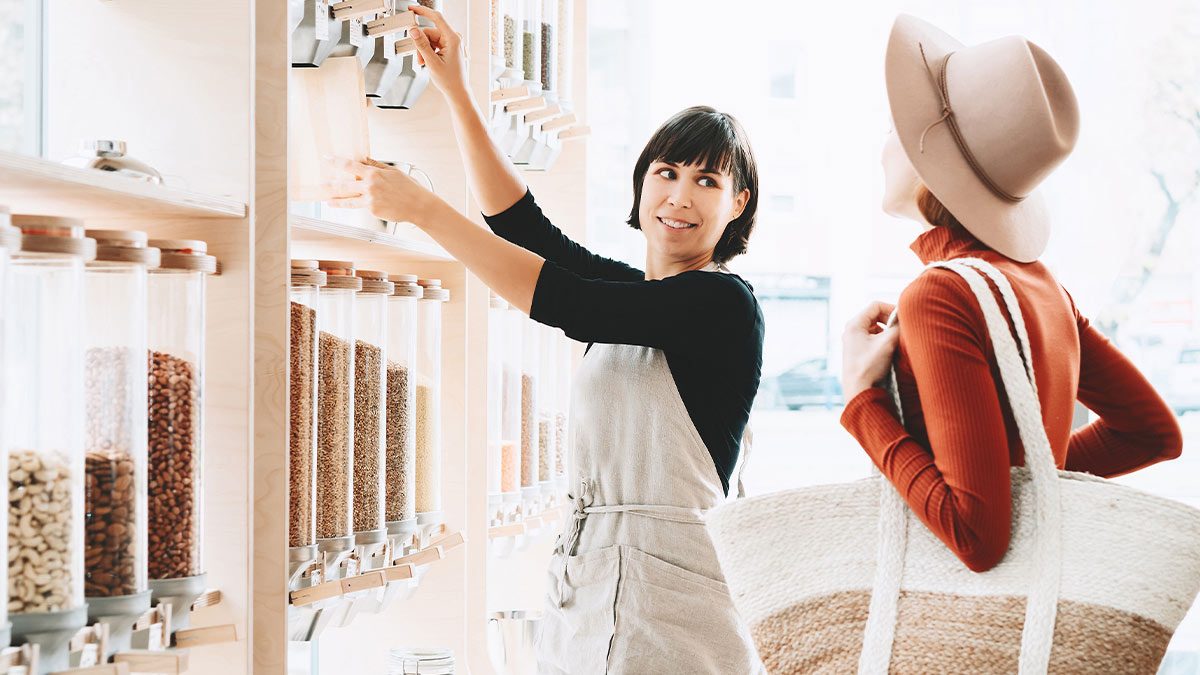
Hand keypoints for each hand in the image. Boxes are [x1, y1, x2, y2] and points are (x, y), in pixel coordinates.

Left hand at [323, 157, 442, 226]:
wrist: (418, 206)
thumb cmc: (409, 188)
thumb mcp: (393, 172)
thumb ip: (376, 165)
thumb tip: (364, 159)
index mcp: (374, 174)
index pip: (349, 166)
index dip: (335, 162)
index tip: (326, 159)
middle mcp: (369, 187)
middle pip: (343, 185)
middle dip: (329, 185)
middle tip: (320, 185)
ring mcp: (370, 200)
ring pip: (348, 201)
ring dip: (335, 200)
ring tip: (326, 200)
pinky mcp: (373, 211)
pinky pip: (362, 206)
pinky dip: (359, 205)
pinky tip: (354, 205)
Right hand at [408, 6, 469, 101]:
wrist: (457, 91)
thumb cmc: (449, 80)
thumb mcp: (432, 62)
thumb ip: (421, 45)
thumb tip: (413, 30)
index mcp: (453, 38)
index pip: (436, 17)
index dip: (422, 11)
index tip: (411, 8)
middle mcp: (454, 38)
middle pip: (429, 32)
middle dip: (421, 45)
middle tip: (420, 60)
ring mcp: (451, 42)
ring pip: (429, 40)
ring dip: (424, 51)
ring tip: (425, 64)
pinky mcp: (448, 47)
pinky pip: (433, 44)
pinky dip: (429, 52)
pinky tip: (429, 62)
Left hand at [841, 301, 899, 401]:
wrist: (859, 390)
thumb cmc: (870, 366)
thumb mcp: (887, 343)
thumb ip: (897, 327)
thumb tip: (905, 320)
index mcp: (854, 324)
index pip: (876, 305)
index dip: (891, 308)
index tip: (903, 319)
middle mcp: (851, 330)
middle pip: (875, 315)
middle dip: (890, 321)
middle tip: (901, 330)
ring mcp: (853, 341)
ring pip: (875, 328)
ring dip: (887, 332)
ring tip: (895, 343)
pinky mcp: (857, 351)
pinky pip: (872, 339)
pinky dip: (882, 341)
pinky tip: (889, 351)